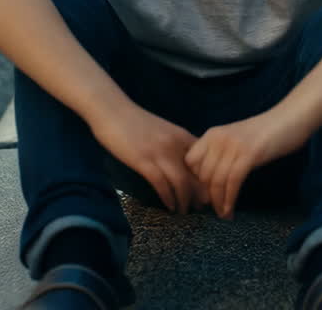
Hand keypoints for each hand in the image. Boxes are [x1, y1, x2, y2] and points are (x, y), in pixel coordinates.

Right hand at [91, 106, 206, 213]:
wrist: (112, 110)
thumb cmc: (135, 122)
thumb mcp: (162, 131)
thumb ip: (175, 145)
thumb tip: (184, 165)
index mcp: (183, 136)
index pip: (205, 161)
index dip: (209, 179)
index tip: (209, 193)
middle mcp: (176, 144)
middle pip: (197, 174)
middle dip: (201, 195)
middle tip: (201, 208)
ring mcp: (160, 153)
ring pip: (182, 183)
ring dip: (185, 201)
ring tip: (184, 212)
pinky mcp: (144, 161)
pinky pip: (162, 185)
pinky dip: (168, 198)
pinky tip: (170, 207)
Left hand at [185, 112, 305, 219]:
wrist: (291, 118)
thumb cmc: (266, 132)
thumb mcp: (236, 140)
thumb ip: (221, 154)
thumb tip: (209, 182)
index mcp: (212, 134)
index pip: (189, 163)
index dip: (193, 182)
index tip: (202, 197)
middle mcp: (218, 138)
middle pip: (202, 175)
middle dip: (206, 196)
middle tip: (213, 211)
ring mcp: (233, 146)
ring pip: (216, 181)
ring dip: (218, 202)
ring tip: (223, 215)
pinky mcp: (249, 154)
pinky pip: (233, 182)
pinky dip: (230, 200)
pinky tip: (230, 210)